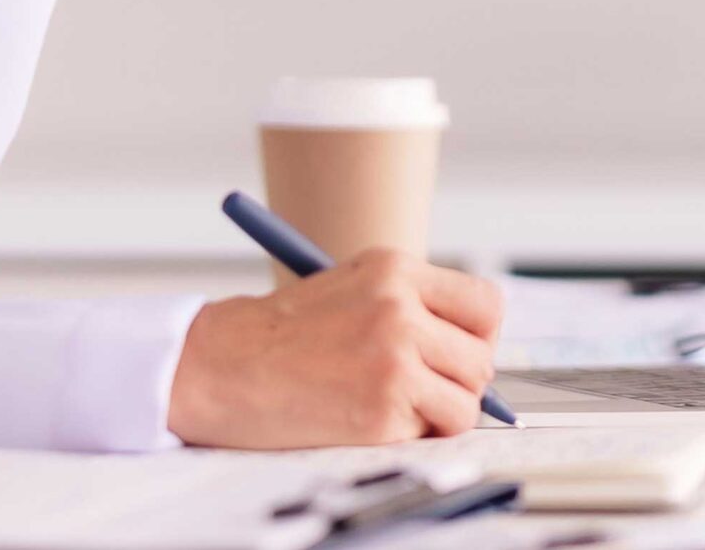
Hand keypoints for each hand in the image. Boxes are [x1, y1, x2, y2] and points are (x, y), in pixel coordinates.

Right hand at [165, 249, 505, 447]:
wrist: (218, 365)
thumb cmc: (277, 335)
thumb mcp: (348, 291)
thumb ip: (408, 306)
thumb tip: (473, 351)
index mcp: (392, 269)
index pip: (486, 304)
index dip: (476, 335)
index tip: (454, 352)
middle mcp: (399, 307)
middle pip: (482, 357)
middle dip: (457, 381)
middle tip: (417, 387)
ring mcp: (393, 358)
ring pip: (467, 401)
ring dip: (437, 413)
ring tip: (387, 402)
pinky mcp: (383, 408)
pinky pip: (435, 432)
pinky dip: (411, 434)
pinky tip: (365, 416)